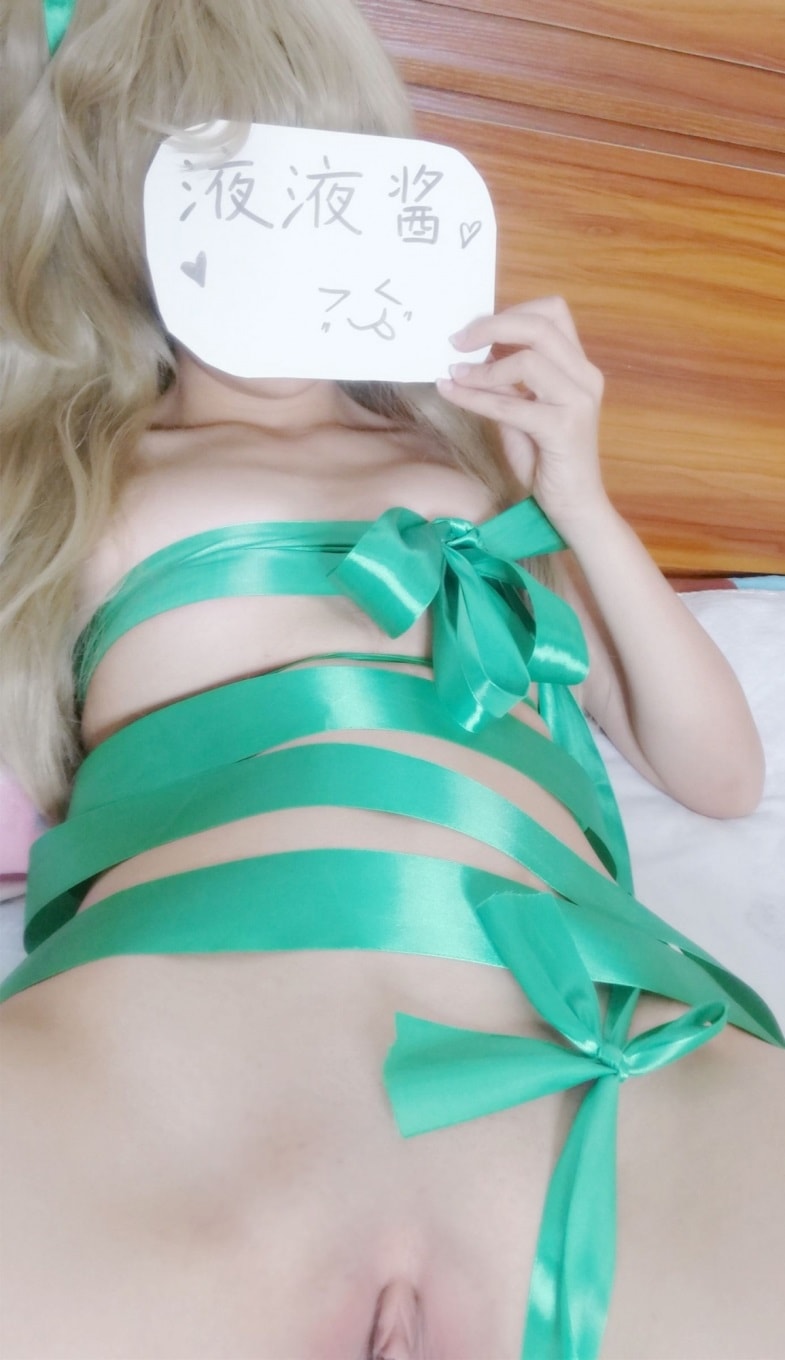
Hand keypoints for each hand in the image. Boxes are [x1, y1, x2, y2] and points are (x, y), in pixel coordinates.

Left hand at [436, 296, 607, 538]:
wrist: (574, 508)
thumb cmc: (547, 461)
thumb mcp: (523, 412)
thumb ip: (507, 382)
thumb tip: (473, 354)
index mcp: (579, 366)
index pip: (552, 312)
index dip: (510, 312)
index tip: (474, 329)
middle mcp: (585, 376)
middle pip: (540, 324)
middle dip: (491, 325)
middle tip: (456, 339)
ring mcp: (578, 400)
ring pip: (528, 359)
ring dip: (483, 367)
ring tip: (454, 374)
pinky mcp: (564, 428)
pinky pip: (511, 404)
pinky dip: (476, 397)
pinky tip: (452, 393)